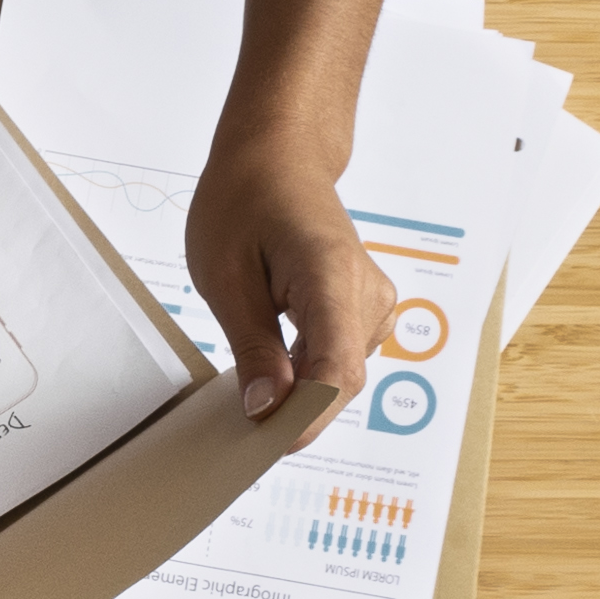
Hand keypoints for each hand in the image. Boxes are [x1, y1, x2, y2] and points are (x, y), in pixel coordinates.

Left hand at [183, 102, 386, 444]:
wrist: (278, 157)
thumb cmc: (245, 201)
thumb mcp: (226, 276)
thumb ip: (253, 346)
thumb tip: (267, 407)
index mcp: (331, 276)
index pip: (336, 370)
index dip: (307, 418)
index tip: (269, 442)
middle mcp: (368, 292)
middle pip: (341, 379)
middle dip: (296, 411)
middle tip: (241, 427)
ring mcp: (373, 301)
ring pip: (340, 374)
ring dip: (300, 392)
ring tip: (251, 388)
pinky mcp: (365, 308)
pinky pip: (339, 357)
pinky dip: (307, 373)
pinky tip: (273, 369)